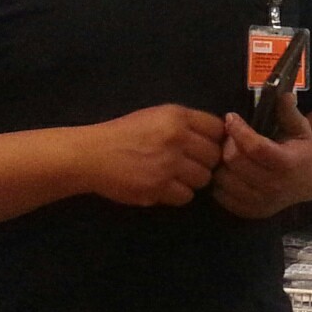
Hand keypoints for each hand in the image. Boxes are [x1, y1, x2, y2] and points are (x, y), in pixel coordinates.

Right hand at [87, 105, 225, 206]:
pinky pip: (186, 196)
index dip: (215, 139)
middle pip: (214, 156)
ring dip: (192, 180)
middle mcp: (176, 138)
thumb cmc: (125, 133)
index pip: (218, 129)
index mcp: (177, 116)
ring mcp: (168, 165)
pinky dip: (178, 194)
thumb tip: (220, 137)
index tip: (204, 146)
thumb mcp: (156, 116)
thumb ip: (187, 123)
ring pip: (204, 178)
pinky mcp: (158, 188)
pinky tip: (164, 186)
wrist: (92, 155)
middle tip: (188, 164)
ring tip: (175, 176)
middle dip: (205, 162)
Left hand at [212, 94, 311, 219]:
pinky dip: (220, 181)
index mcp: (289, 163)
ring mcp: (261, 203)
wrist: (309, 180)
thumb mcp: (300, 127)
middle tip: (230, 135)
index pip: (255, 147)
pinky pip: (221, 195)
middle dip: (228, 143)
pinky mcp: (250, 212)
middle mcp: (275, 186)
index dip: (239, 130)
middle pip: (235, 162)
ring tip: (229, 152)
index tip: (231, 117)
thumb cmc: (301, 149)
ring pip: (223, 179)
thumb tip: (283, 94)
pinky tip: (229, 170)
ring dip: (221, 163)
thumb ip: (289, 111)